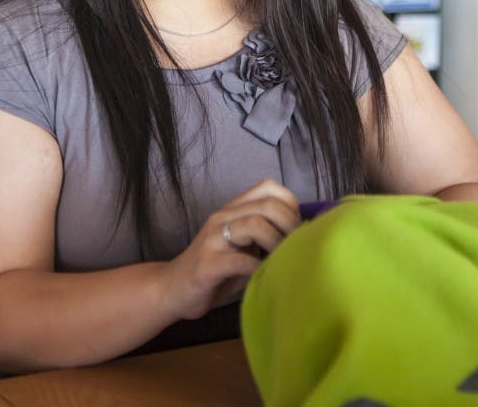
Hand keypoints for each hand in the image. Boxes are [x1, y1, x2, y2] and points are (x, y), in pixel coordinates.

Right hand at [161, 179, 299, 320]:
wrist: (172, 289)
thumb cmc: (217, 270)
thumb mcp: (243, 247)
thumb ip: (265, 236)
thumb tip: (305, 237)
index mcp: (233, 210)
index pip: (269, 187)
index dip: (291, 205)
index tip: (298, 230)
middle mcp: (223, 217)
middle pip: (268, 204)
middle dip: (291, 226)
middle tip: (297, 249)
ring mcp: (213, 238)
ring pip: (256, 225)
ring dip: (278, 245)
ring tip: (283, 262)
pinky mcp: (207, 264)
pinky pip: (242, 261)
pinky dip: (260, 270)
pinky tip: (265, 278)